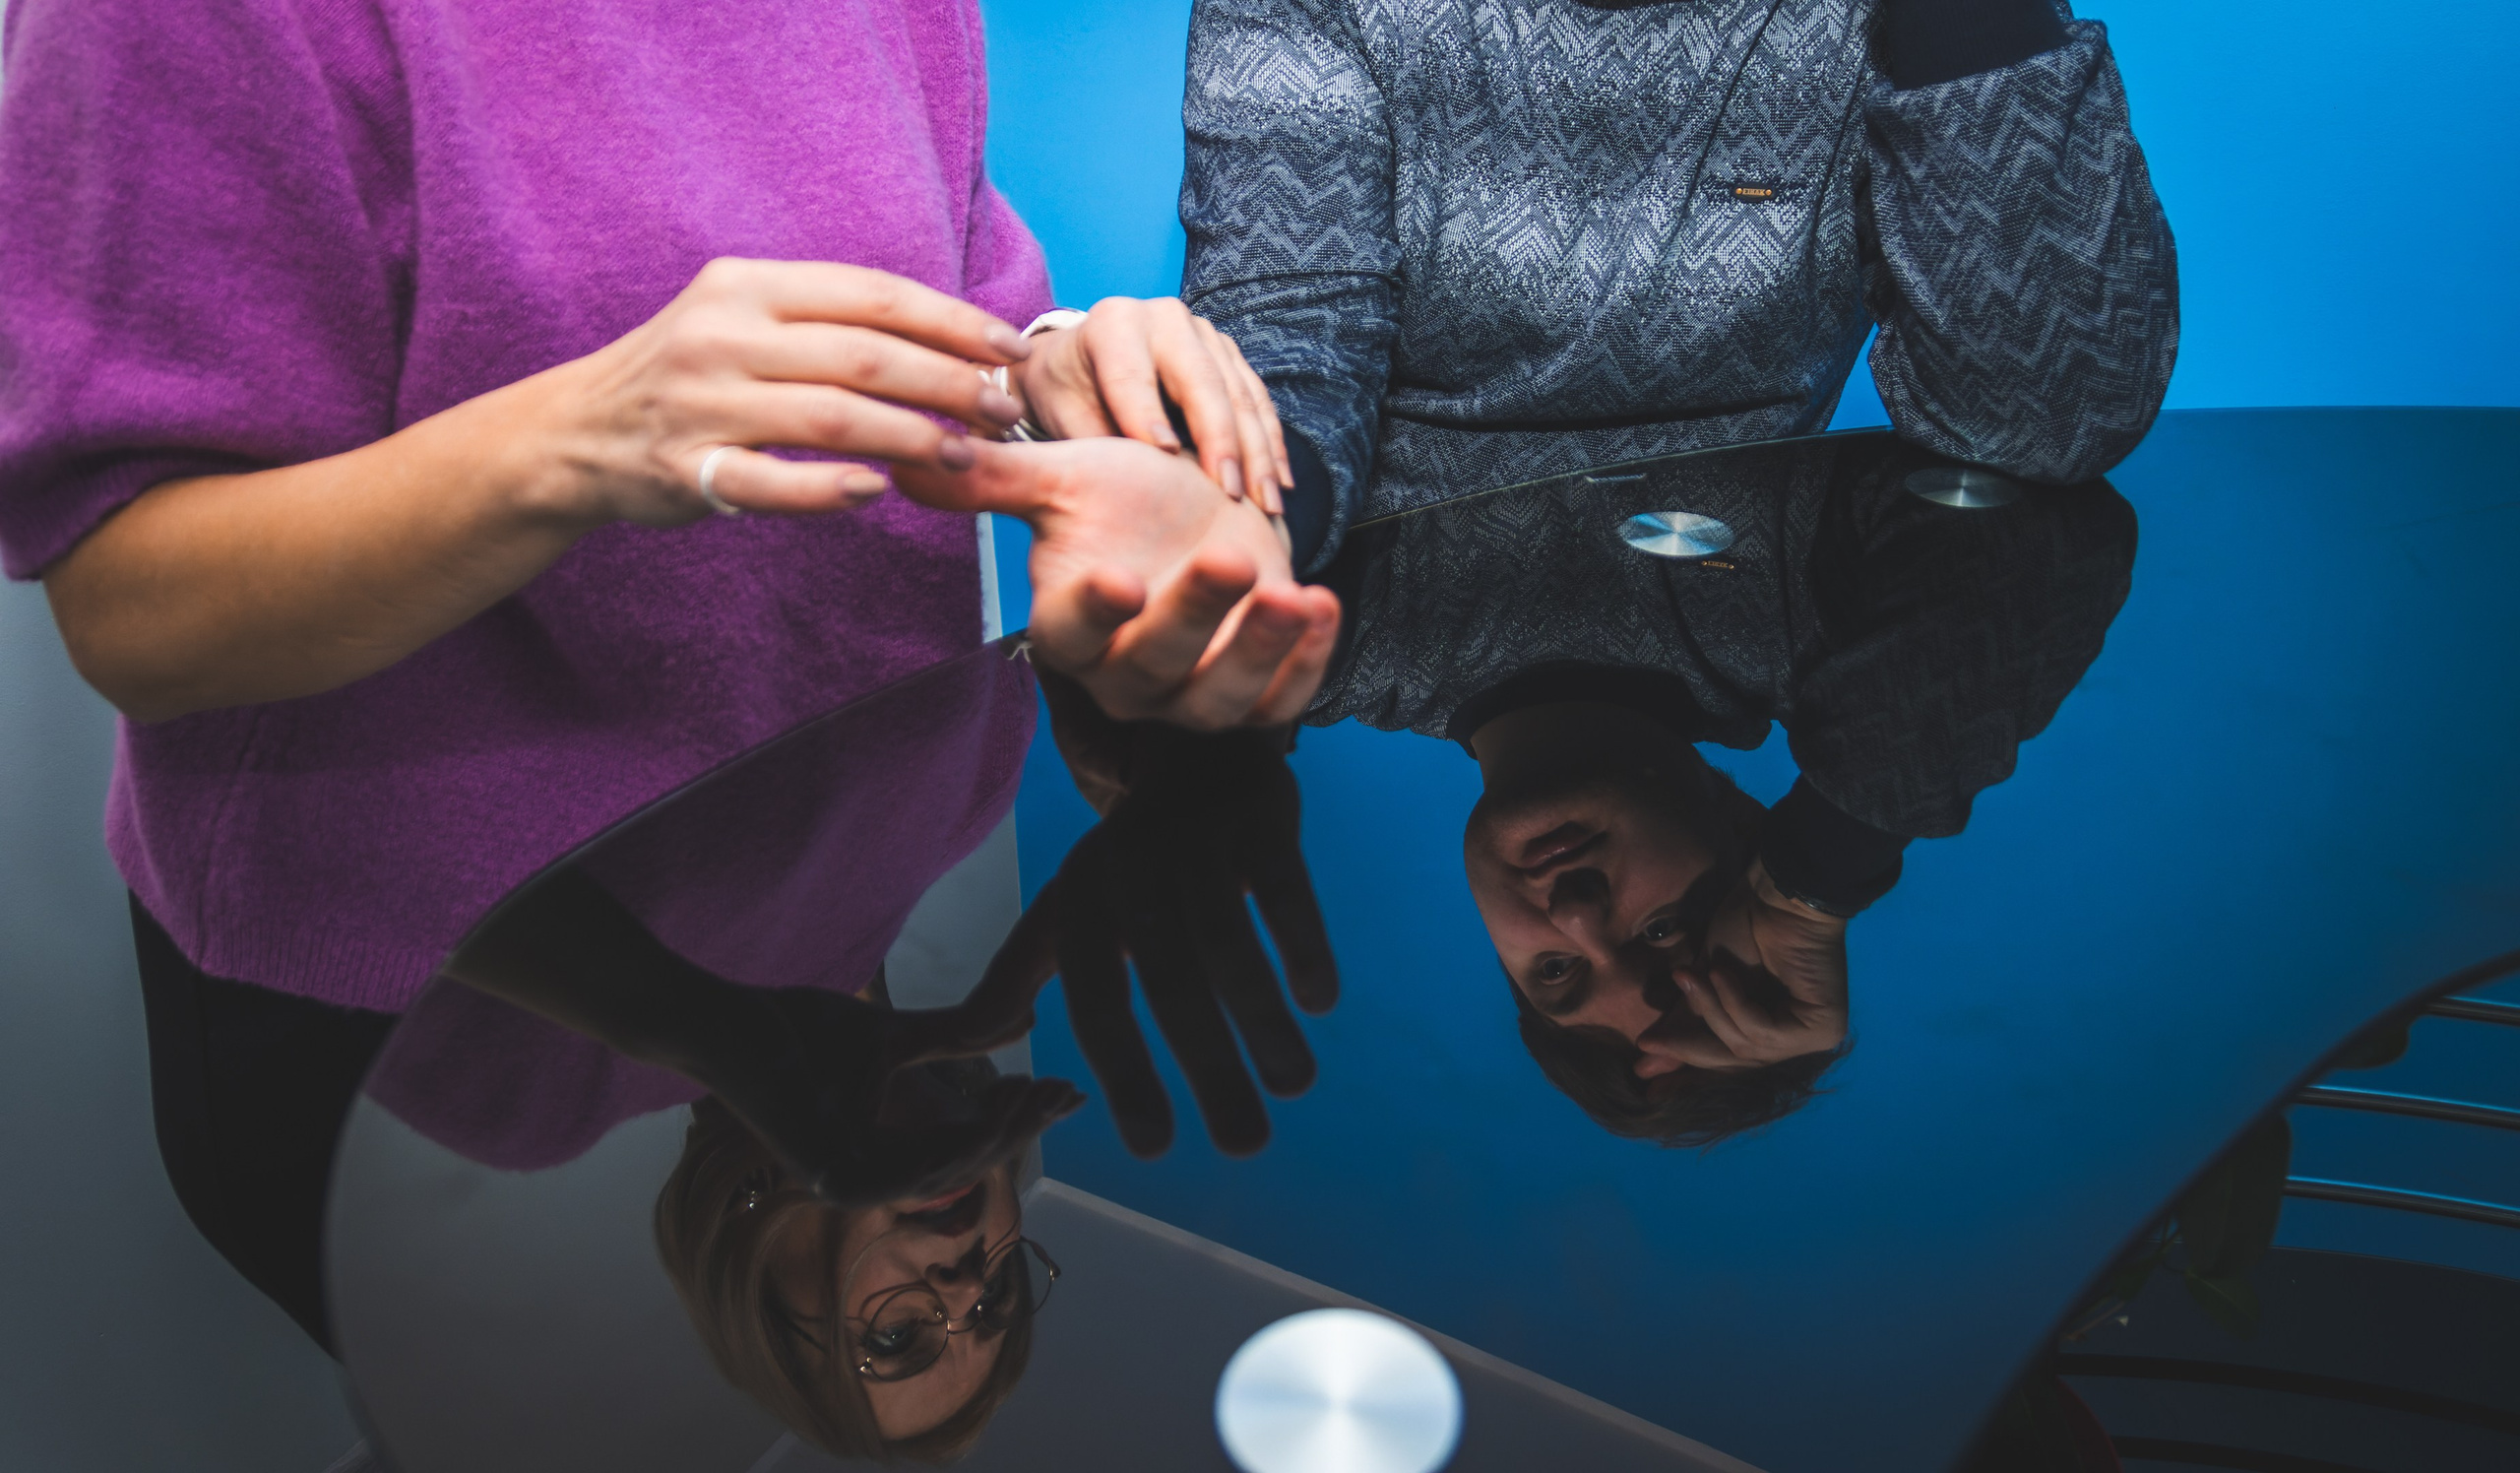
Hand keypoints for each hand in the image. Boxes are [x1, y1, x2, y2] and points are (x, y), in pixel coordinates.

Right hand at [537, 257, 1031, 525]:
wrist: (575, 431)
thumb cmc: (688, 372)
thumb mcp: (741, 315)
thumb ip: (826, 318)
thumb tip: (946, 335)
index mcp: (746, 286)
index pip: (872, 295)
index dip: (951, 321)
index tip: (1008, 348)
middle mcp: (722, 336)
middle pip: (864, 356)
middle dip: (948, 383)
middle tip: (1002, 411)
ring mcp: (702, 405)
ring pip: (831, 418)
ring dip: (912, 437)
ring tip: (966, 454)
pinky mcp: (685, 471)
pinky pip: (772, 482)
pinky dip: (831, 489)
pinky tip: (879, 492)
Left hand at [697, 985, 1084, 1209]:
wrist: (728, 1022)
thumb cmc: (798, 1029)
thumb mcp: (895, 1034)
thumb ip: (954, 1036)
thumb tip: (1025, 1016)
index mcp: (882, 1152)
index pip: (965, 1145)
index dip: (1019, 1121)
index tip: (1066, 1089)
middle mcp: (865, 1178)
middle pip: (962, 1166)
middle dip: (1018, 1131)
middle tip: (1061, 1092)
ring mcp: (841, 1181)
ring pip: (936, 1176)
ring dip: (990, 1140)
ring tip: (1031, 1097)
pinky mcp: (819, 1173)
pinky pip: (893, 1180)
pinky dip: (941, 1156)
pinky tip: (978, 1127)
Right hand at [896, 437, 1339, 728]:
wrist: (1204, 519)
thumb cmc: (1127, 500)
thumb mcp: (1067, 479)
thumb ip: (996, 476)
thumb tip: (910, 457)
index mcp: (1072, 630)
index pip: (1074, 636)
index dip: (1095, 613)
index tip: (1118, 576)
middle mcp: (1128, 677)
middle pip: (1155, 664)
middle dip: (1194, 614)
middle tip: (1225, 556)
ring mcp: (1194, 695)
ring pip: (1222, 698)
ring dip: (1260, 651)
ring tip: (1295, 596)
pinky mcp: (1257, 696)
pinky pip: (1282, 699)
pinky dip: (1308, 662)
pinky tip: (1324, 605)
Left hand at [947, 719, 1338, 1156]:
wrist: (1193, 751)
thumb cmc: (1127, 860)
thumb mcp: (1064, 908)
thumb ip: (1014, 975)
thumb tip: (970, 1043)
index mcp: (1081, 905)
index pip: (1096, 1001)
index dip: (1123, 1074)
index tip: (1154, 1149)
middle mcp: (1134, 874)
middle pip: (1171, 985)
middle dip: (1209, 1070)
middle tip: (1244, 1147)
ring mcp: (1199, 844)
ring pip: (1232, 944)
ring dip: (1264, 1022)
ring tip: (1293, 1086)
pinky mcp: (1261, 820)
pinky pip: (1286, 889)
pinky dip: (1303, 946)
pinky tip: (1319, 1002)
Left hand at [1011, 297, 1290, 511]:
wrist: (1080, 366)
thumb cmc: (1067, 396)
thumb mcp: (1062, 415)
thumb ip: (1092, 442)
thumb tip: (1128, 482)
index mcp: (1113, 324)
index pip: (1134, 376)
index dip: (1149, 417)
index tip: (1166, 459)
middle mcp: (1164, 317)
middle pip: (1201, 381)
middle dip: (1220, 441)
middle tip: (1231, 494)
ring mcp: (1203, 332)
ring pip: (1240, 393)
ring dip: (1257, 452)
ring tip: (1267, 503)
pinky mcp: (1228, 354)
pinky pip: (1257, 400)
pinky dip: (1269, 443)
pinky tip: (1279, 483)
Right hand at [1666, 859, 1849, 1067]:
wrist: (1780, 896)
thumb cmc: (1747, 930)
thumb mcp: (1706, 985)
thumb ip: (1687, 1023)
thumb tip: (1646, 1064)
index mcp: (1776, 1030)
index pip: (1730, 1062)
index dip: (1689, 1068)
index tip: (1646, 1082)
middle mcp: (1799, 1040)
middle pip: (1737, 1060)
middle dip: (1689, 1050)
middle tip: (1647, 1044)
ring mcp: (1815, 1038)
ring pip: (1748, 1047)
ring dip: (1711, 1009)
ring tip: (1689, 976)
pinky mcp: (1825, 1030)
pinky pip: (1765, 1031)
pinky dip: (1736, 1003)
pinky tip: (1721, 973)